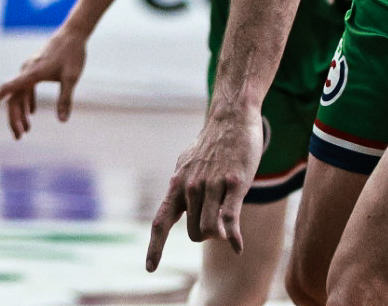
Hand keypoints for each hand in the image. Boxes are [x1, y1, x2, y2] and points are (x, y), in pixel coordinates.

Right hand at [0, 27, 87, 138]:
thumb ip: (65, 99)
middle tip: (19, 137)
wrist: (72, 34)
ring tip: (26, 130)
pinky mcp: (35, 69)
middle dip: (14, 118)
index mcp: (31, 74)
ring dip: (21, 112)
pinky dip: (27, 101)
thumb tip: (62, 121)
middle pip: (13, 98)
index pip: (7, 89)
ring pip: (19, 94)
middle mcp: (26, 72)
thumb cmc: (72, 55)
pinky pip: (26, 88)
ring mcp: (29, 70)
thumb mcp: (71, 78)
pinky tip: (31, 113)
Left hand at [145, 105, 264, 271]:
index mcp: (176, 184)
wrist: (229, 119)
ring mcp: (211, 185)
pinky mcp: (234, 183)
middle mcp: (190, 186)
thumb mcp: (188, 167)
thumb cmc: (210, 147)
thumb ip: (184, 191)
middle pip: (192, 233)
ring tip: (227, 223)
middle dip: (203, 236)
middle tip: (215, 222)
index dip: (155, 247)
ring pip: (209, 230)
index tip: (149, 268)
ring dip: (218, 235)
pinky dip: (233, 237)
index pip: (160, 221)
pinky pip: (230, 219)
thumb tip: (181, 214)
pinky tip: (237, 248)